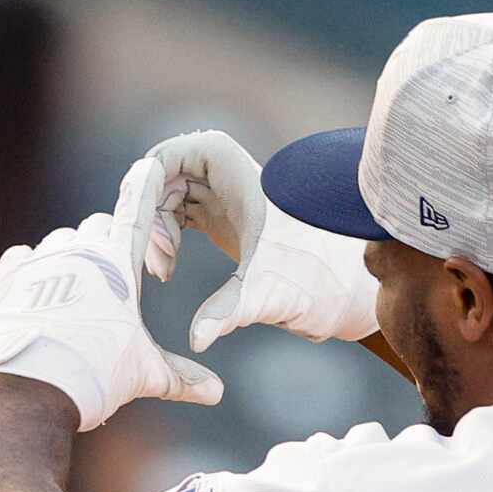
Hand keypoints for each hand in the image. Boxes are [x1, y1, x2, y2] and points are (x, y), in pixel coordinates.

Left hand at [0, 160, 223, 430]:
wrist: (32, 390)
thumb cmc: (97, 376)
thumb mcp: (144, 374)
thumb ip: (181, 378)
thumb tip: (217, 394)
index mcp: (118, 262)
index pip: (138, 211)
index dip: (145, 188)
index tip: (149, 165)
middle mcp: (79, 249)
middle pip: (98, 227)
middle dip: (107, 244)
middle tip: (111, 280)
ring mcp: (41, 260)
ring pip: (59, 242)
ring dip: (69, 258)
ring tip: (72, 296)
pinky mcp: (8, 277)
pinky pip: (20, 257)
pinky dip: (30, 269)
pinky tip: (35, 290)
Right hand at [144, 130, 379, 352]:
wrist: (352, 290)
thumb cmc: (323, 282)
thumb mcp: (272, 295)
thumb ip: (231, 310)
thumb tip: (197, 340)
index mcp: (244, 179)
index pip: (181, 151)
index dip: (150, 181)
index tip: (140, 225)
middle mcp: (234, 181)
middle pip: (167, 174)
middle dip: (150, 213)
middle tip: (156, 263)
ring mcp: (228, 199)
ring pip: (169, 194)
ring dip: (155, 227)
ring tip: (162, 271)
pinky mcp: (225, 221)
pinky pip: (179, 212)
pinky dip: (166, 235)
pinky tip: (168, 270)